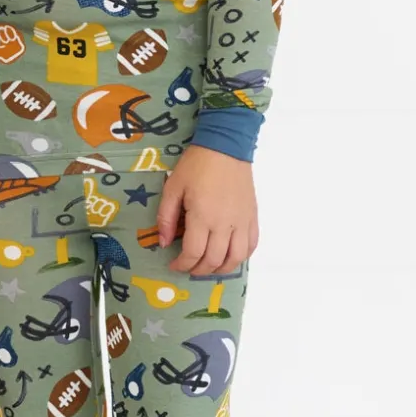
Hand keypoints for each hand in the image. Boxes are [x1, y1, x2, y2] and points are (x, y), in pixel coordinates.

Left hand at [156, 144, 257, 275]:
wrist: (226, 147)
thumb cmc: (196, 166)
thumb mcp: (173, 188)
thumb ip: (165, 217)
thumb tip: (163, 243)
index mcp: (203, 216)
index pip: (193, 252)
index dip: (182, 264)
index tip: (174, 265)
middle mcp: (225, 224)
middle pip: (214, 260)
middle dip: (198, 269)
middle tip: (188, 267)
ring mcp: (242, 222)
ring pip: (236, 258)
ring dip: (221, 269)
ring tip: (209, 267)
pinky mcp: (252, 216)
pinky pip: (252, 245)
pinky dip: (241, 257)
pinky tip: (230, 256)